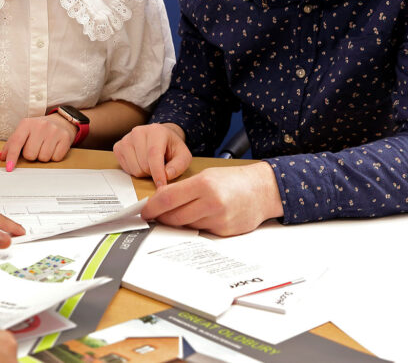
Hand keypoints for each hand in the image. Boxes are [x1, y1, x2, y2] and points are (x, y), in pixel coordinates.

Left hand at [0, 114, 76, 170]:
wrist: (61, 121)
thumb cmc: (38, 129)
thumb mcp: (24, 132)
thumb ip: (11, 144)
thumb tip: (0, 157)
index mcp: (26, 123)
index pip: (16, 142)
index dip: (12, 157)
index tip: (9, 168)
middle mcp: (40, 126)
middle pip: (30, 154)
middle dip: (31, 155)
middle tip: (35, 147)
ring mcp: (54, 131)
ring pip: (43, 158)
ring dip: (42, 157)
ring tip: (45, 147)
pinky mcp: (65, 138)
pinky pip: (55, 158)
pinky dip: (53, 157)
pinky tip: (53, 148)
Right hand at [113, 123, 191, 185]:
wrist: (160, 137)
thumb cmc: (171, 147)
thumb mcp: (183, 155)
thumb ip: (178, 166)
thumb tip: (166, 175)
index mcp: (156, 131)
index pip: (154, 155)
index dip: (158, 173)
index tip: (162, 185)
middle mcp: (138, 132)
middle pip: (143, 165)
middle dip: (153, 173)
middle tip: (160, 168)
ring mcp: (126, 139)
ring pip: (134, 169)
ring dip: (144, 173)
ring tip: (150, 165)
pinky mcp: (118, 147)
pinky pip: (126, 169)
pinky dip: (135, 171)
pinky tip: (140, 163)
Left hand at [141, 162, 283, 236]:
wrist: (263, 190)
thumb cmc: (234, 180)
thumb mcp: (207, 176)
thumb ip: (184, 188)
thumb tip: (160, 201)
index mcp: (204, 184)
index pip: (167, 199)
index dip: (151, 207)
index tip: (144, 212)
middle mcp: (211, 203)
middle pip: (173, 217)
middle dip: (161, 217)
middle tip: (155, 215)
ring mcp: (218, 220)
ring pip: (186, 226)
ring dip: (177, 222)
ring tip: (179, 213)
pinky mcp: (224, 232)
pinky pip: (200, 231)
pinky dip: (195, 226)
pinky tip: (199, 217)